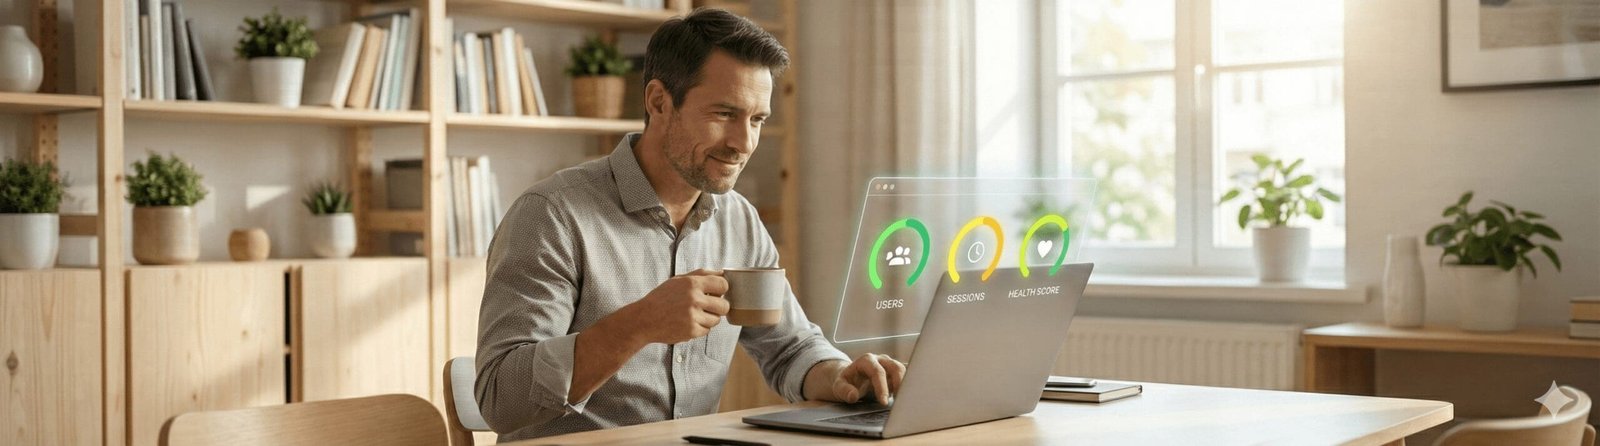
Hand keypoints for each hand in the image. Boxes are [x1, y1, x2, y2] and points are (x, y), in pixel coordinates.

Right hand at [613, 269, 729, 345]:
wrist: (644, 319)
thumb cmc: (661, 298)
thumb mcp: (678, 280)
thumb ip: (701, 274)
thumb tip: (721, 273)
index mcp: (692, 283)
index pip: (723, 284)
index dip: (722, 289)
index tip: (716, 293)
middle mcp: (694, 299)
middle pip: (724, 306)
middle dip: (718, 307)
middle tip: (708, 307)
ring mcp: (693, 316)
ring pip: (716, 320)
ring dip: (708, 319)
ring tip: (694, 315)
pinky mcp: (691, 331)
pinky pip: (706, 330)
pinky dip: (700, 328)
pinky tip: (687, 323)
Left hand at [831, 353, 906, 403]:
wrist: (850, 378)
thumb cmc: (846, 382)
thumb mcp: (839, 387)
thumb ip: (844, 391)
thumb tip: (853, 396)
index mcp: (866, 360)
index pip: (878, 372)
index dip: (882, 387)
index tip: (884, 402)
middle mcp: (880, 360)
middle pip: (895, 367)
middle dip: (899, 384)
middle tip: (898, 401)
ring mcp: (889, 364)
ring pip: (903, 370)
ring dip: (904, 385)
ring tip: (900, 400)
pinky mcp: (895, 372)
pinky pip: (905, 376)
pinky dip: (906, 386)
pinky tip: (903, 397)